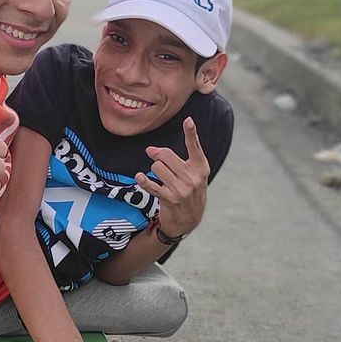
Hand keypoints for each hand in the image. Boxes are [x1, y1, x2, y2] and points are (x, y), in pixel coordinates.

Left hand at [136, 117, 210, 238]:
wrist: (190, 220)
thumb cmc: (190, 191)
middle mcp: (193, 178)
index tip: (188, 120)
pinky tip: (139, 177)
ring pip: (157, 167)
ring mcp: (181, 189)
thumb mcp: (192, 175)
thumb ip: (175, 160)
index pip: (195, 147)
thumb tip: (151, 150)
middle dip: (157, 154)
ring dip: (154, 170)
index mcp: (201, 168)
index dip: (191, 133)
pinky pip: (151, 185)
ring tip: (160, 177)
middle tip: (154, 155)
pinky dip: (143, 181)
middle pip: (166, 155)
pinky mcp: (169, 199)